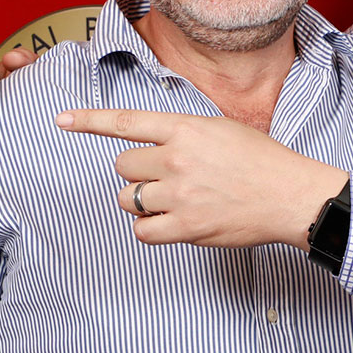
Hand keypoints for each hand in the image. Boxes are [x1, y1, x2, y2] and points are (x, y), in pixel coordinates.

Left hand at [56, 108, 346, 248]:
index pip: (126, 122)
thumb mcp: (220, 129)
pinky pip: (143, 231)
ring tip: (173, 200)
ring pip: (129, 199)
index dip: (89, 121)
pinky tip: (173, 222)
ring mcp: (180, 194)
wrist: (290, 195)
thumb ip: (181, 133)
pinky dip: (151, 229)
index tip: (61, 121)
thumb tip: (150, 145)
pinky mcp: (187, 227)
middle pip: (122, 166)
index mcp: (185, 128)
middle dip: (138, 173)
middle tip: (166, 178)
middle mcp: (177, 159)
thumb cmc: (260, 161)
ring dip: (142, 201)